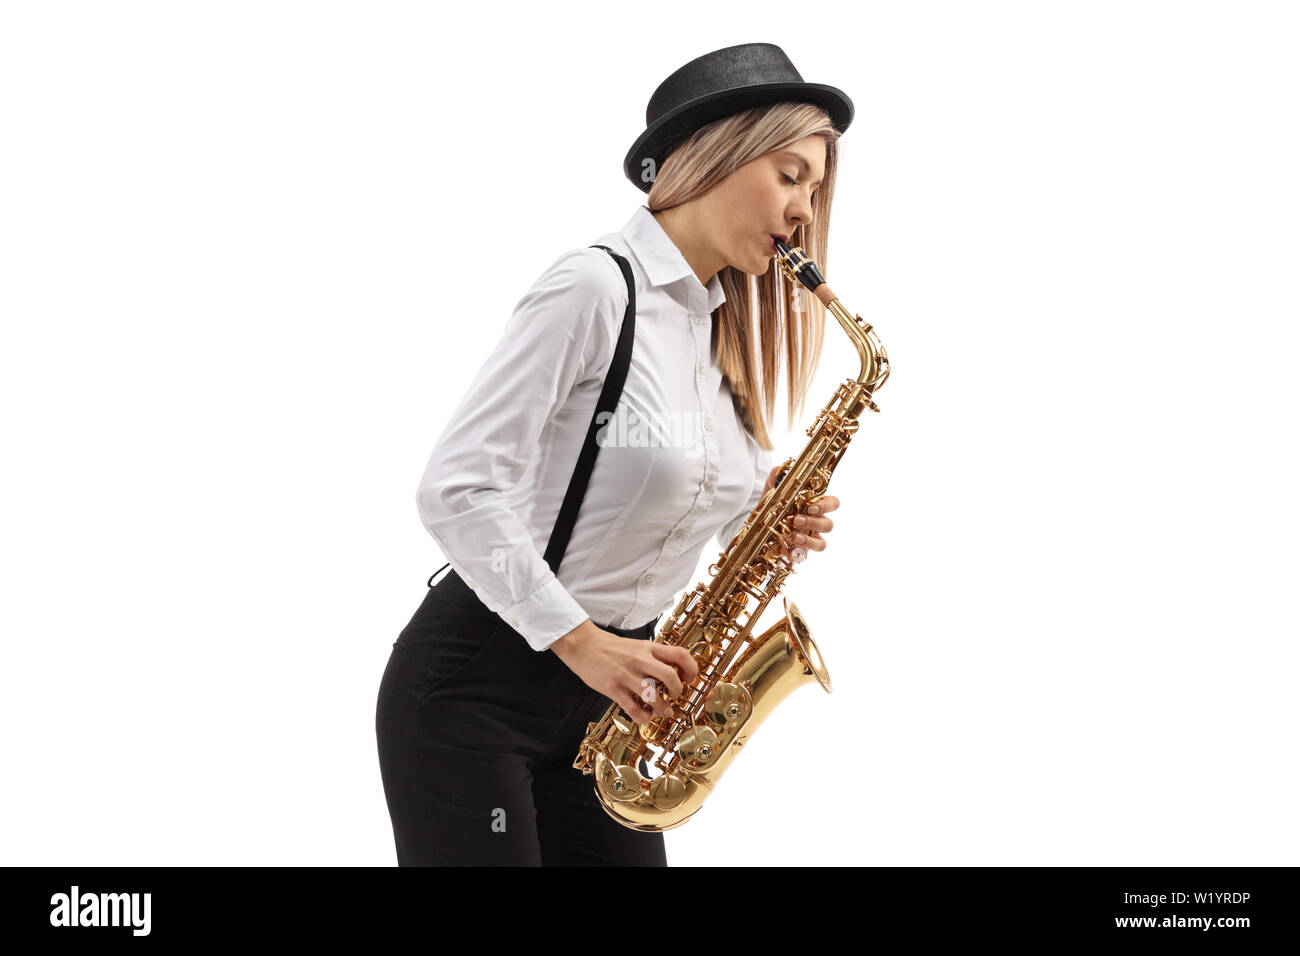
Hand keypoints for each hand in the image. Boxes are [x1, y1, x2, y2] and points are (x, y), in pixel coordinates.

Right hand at [550, 620, 698, 724]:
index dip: (691, 669)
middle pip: (670, 676)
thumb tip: (672, 670)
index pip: (680, 654)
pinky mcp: (612, 688)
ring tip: (664, 712)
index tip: (688, 679)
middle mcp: (640, 660)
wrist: (583, 645)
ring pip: (652, 695)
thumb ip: (653, 655)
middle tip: (675, 696)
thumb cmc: (610, 647)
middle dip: (678, 691)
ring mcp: (626, 674)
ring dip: (662, 708)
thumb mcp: (637, 645)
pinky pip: (633, 708)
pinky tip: (644, 717)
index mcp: (648, 648)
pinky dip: (642, 717)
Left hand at [762, 463, 839, 564]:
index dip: (826, 506)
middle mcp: (815, 524)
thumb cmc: (772, 506)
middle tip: (796, 520)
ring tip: (793, 536)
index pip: (833, 504)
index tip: (810, 506)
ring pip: (822, 544)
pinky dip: (797, 554)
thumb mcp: (771, 491)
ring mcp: (809, 539)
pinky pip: (805, 557)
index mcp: (814, 506)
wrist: (757, 525)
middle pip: (829, 525)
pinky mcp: (798, 552)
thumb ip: (775, 479)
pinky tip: (787, 549)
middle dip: (814, 523)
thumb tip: (778, 470)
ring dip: (809, 541)